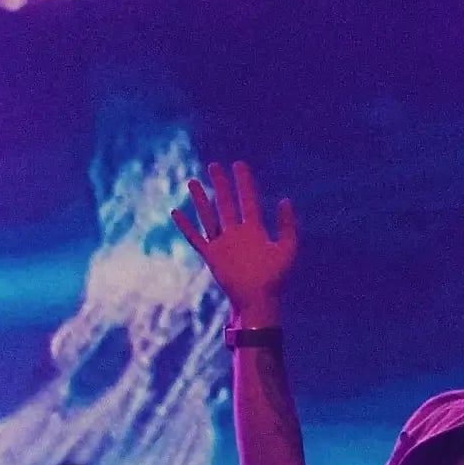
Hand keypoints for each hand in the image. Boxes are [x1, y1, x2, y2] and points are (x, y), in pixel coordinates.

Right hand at [172, 163, 297, 322]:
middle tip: (214, 166)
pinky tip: (176, 212)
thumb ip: (287, 225)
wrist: (258, 299)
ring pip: (209, 216)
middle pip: (226, 203)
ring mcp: (222, 243)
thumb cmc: (275, 277)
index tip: (239, 165)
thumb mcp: (287, 248)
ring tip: (193, 181)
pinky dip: (185, 226)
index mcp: (254, 230)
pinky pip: (195, 237)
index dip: (244, 183)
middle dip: (221, 184)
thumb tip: (284, 200)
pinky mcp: (211, 255)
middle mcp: (236, 233)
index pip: (248, 200)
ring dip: (201, 199)